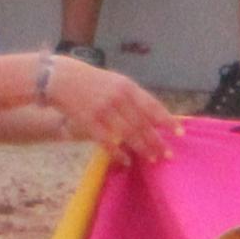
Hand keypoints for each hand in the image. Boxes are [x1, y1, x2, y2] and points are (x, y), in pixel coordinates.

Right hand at [48, 59, 179, 166]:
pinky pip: (107, 141)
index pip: (153, 105)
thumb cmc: (90, 81)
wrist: (59, 78)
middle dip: (157, 140)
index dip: (167, 120)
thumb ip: (132, 98)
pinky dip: (118, 153)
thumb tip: (153, 118)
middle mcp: (118, 97)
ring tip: (152, 159)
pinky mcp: (89, 121)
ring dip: (142, 148)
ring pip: (128, 134)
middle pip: (143, 123)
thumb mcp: (115, 81)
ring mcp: (103, 110)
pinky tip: (126, 160)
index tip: (180, 133)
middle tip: (167, 155)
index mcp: (127, 86)